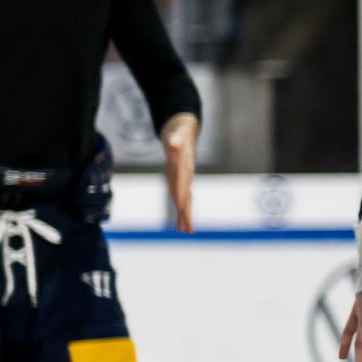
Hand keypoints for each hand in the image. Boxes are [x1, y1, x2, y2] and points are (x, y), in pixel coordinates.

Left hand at [160, 112, 198, 233]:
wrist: (185, 130)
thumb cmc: (179, 132)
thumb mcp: (176, 134)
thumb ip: (176, 140)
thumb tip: (173, 143)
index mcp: (184, 165)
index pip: (181, 180)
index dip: (180, 191)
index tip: (179, 205)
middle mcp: (186, 175)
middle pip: (186, 195)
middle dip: (186, 211)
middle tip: (187, 228)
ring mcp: (185, 179)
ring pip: (186, 199)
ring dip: (185, 215)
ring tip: (187, 231)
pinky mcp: (181, 180)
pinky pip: (182, 197)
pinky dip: (181, 209)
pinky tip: (181, 223)